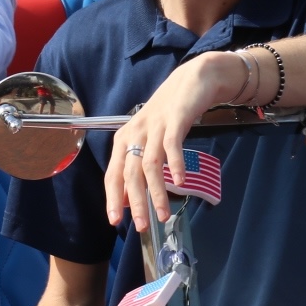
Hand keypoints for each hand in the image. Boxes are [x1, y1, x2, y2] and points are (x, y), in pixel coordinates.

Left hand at [103, 51, 235, 228]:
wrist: (192, 80)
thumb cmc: (169, 113)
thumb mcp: (149, 138)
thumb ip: (140, 164)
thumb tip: (132, 198)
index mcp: (124, 138)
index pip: (113, 173)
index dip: (113, 198)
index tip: (115, 221)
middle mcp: (135, 132)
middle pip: (130, 172)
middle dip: (135, 202)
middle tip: (142, 226)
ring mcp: (155, 126)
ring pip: (150, 164)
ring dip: (157, 192)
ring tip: (163, 214)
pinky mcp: (175, 119)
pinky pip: (172, 145)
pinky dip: (175, 164)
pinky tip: (181, 181)